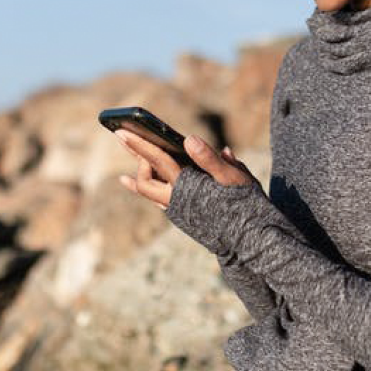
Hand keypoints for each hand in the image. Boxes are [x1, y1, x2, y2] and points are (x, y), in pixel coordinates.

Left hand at [115, 130, 257, 209]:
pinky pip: (155, 197)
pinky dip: (143, 185)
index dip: (139, 144)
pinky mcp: (181, 215)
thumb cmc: (245, 204)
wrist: (250, 240)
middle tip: (126, 136)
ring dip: (139, 170)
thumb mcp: (233, 177)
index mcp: (187, 187)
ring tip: (129, 149)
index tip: (120, 130)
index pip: (157, 160)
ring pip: (148, 190)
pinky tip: (126, 179)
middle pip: (144, 180)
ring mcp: (177, 211)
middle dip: (136, 156)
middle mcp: (176, 201)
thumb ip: (210, 159)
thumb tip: (189, 139)